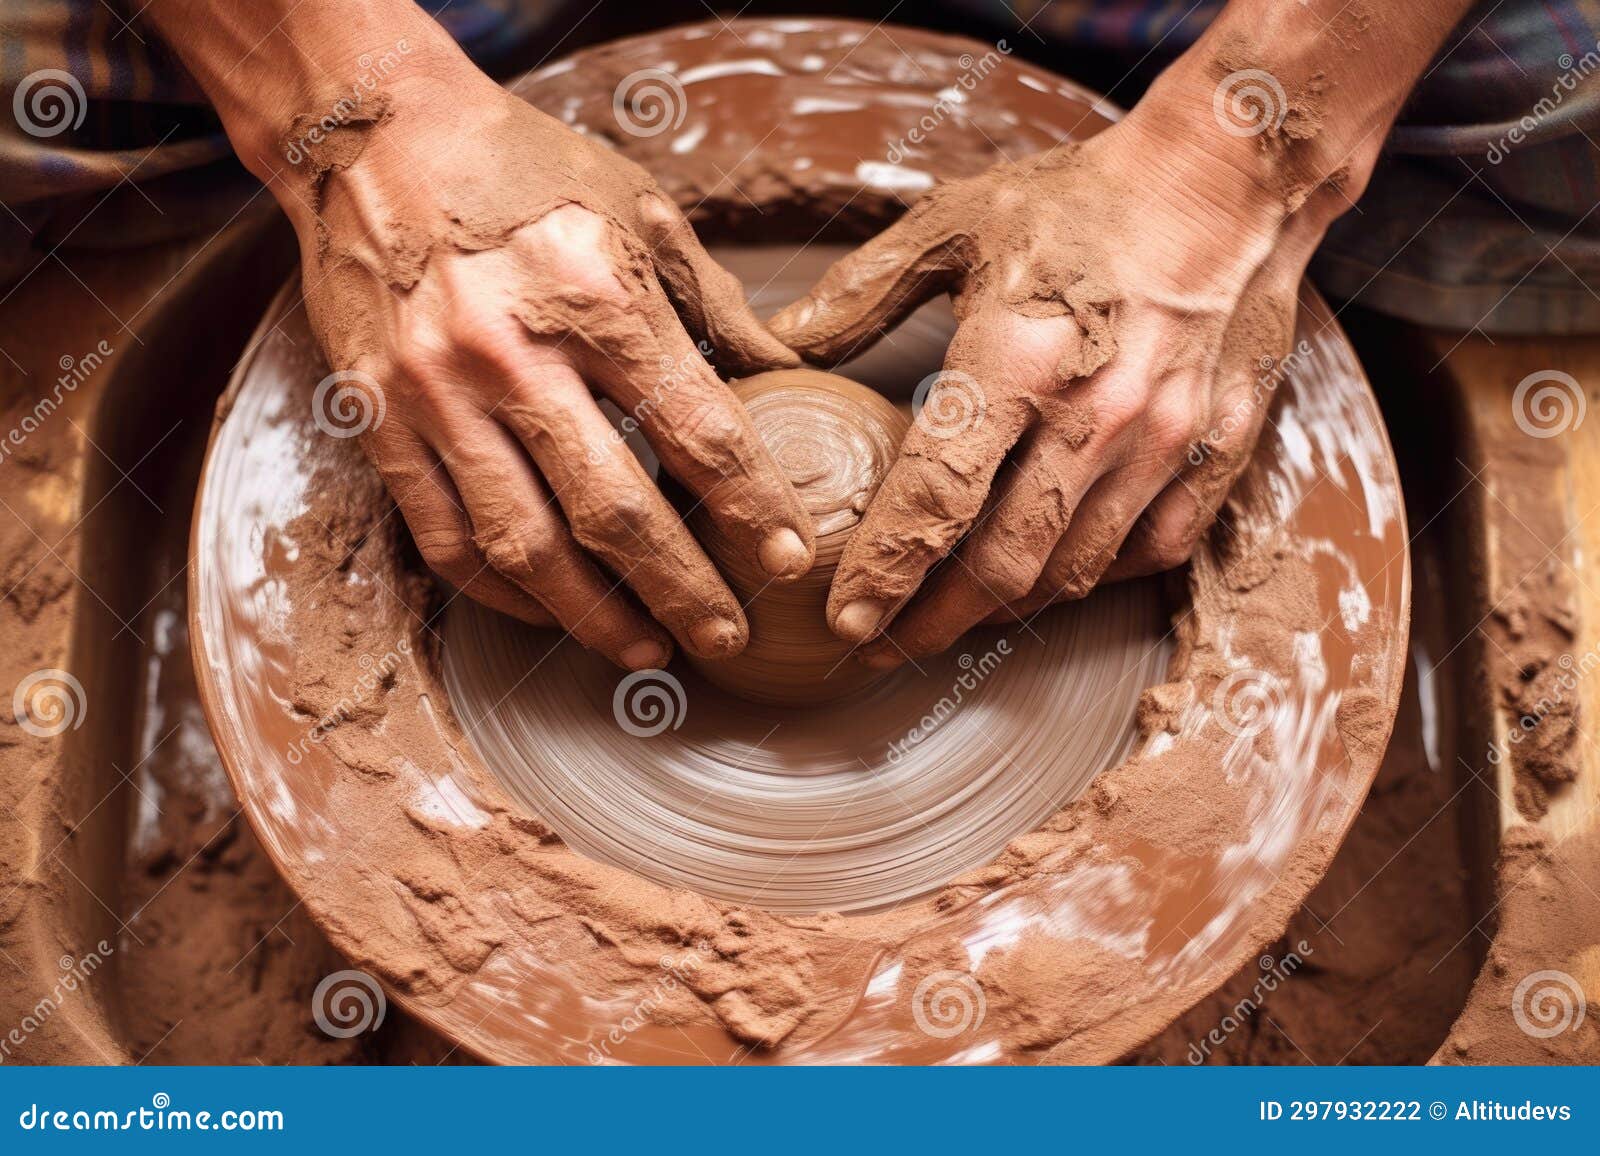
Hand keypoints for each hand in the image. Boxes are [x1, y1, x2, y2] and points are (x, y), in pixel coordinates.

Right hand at [292, 72, 812, 669]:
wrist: (372, 135)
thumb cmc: (522, 167)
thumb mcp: (641, 210)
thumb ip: (718, 304)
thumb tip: (791, 373)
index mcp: (597, 294)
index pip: (698, 432)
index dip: (753, 510)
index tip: (789, 563)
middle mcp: (513, 352)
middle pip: (614, 511)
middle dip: (685, 590)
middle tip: (730, 639)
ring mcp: (437, 394)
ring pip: (524, 546)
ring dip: (595, 616)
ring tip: (649, 650)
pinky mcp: (379, 421)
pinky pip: (444, 537)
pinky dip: (502, 592)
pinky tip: (552, 612)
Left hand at [769, 109, 1337, 665]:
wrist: (1231, 180)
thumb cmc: (1084, 200)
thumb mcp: (956, 220)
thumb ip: (862, 292)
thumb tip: (780, 347)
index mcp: (1016, 359)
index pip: (933, 501)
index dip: (883, 574)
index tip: (845, 620)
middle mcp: (1094, 416)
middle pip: (1001, 566)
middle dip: (933, 621)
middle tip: (888, 644)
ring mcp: (1163, 443)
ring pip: (1072, 572)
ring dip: (1005, 610)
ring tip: (955, 617)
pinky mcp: (1217, 453)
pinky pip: (1151, 551)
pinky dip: (1095, 575)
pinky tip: (1052, 573)